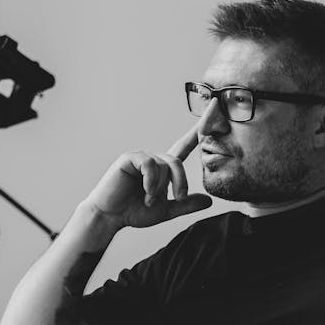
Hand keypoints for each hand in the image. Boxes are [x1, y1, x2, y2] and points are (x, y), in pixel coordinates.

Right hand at [84, 125, 211, 229]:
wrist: (110, 217)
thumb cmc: (134, 211)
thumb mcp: (166, 210)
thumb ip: (186, 204)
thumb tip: (209, 201)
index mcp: (163, 168)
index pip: (184, 146)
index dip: (197, 131)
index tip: (214, 107)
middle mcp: (153, 159)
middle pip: (177, 162)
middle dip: (180, 182)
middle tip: (177, 198)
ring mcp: (141, 157)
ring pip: (164, 165)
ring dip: (160, 187)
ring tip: (149, 200)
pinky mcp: (129, 158)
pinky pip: (150, 164)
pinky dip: (150, 180)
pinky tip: (144, 190)